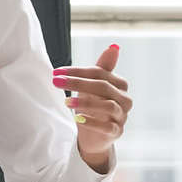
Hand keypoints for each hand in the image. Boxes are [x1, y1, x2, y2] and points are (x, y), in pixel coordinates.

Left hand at [52, 44, 131, 172]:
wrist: (94, 135)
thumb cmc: (93, 105)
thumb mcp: (93, 85)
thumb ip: (102, 67)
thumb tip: (114, 46)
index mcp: (119, 84)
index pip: (98, 73)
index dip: (76, 71)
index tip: (56, 72)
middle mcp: (125, 99)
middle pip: (102, 86)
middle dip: (77, 83)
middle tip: (56, 82)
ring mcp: (122, 116)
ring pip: (108, 106)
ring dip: (85, 103)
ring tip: (66, 102)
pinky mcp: (117, 132)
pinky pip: (107, 127)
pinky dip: (92, 122)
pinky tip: (78, 119)